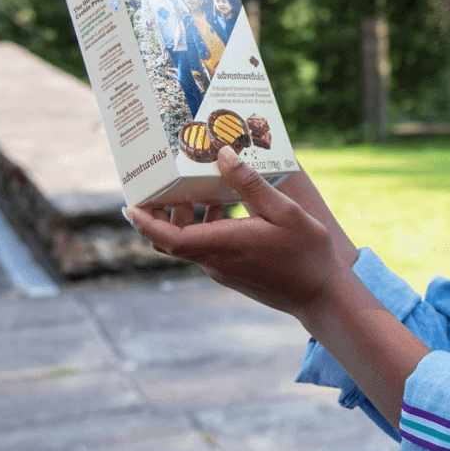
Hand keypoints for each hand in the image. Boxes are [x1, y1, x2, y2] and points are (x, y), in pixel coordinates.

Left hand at [126, 147, 348, 316]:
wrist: (320, 295)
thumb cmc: (306, 253)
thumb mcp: (284, 210)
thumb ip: (249, 184)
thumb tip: (222, 155)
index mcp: (224, 245)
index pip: (170, 239)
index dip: (146, 224)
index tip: (129, 207)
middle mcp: (216, 261)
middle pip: (171, 240)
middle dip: (160, 214)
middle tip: (161, 184)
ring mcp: (222, 269)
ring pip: (188, 243)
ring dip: (186, 217)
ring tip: (200, 187)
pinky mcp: (231, 273)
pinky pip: (205, 248)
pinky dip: (204, 227)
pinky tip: (226, 206)